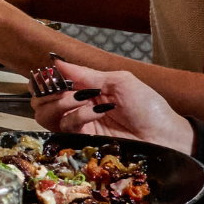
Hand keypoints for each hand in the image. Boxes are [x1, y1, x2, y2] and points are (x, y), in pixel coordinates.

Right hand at [31, 62, 194, 153]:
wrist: (163, 136)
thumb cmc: (147, 105)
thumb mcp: (118, 81)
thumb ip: (85, 74)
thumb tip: (56, 62)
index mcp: (84, 88)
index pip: (51, 84)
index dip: (44, 80)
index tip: (48, 76)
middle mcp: (76, 106)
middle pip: (40, 102)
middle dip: (47, 93)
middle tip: (64, 91)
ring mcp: (77, 125)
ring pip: (45, 116)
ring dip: (59, 104)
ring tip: (80, 101)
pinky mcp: (80, 141)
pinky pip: (65, 127)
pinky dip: (78, 116)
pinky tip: (97, 112)